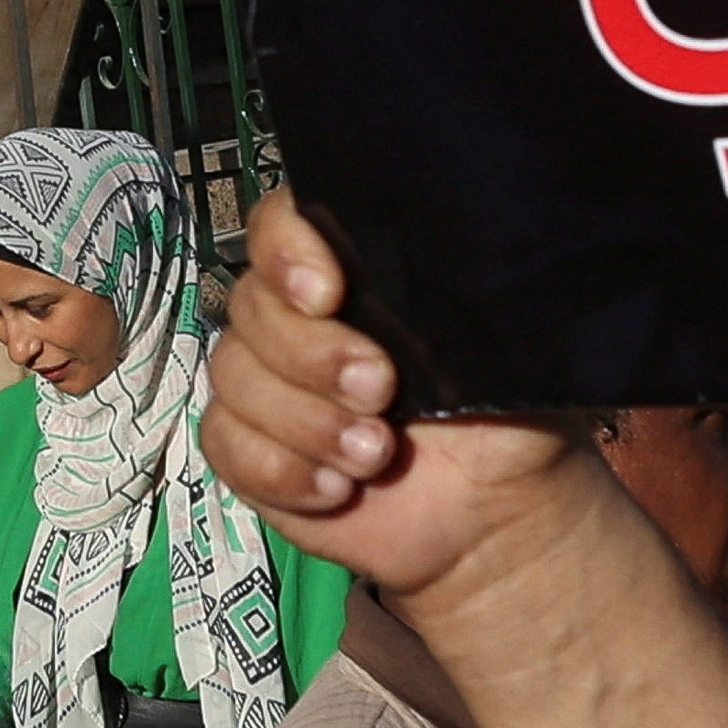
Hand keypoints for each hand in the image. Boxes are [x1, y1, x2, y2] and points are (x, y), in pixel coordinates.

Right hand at [202, 193, 623, 615]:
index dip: (287, 249)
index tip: (330, 292)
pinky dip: (279, 470)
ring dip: (304, 422)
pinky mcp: (251, 447)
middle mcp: (297, 314)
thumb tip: (439, 252)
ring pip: (234, 377)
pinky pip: (226, 444)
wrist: (490, 506)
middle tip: (381, 391)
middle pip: (252, 306)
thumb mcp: (502, 336)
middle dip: (314, 355)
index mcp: (352, 266)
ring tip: (375, 455)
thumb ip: (462, 286)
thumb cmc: (500, 407)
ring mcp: (268, 380)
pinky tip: (335, 487)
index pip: (282, 222)